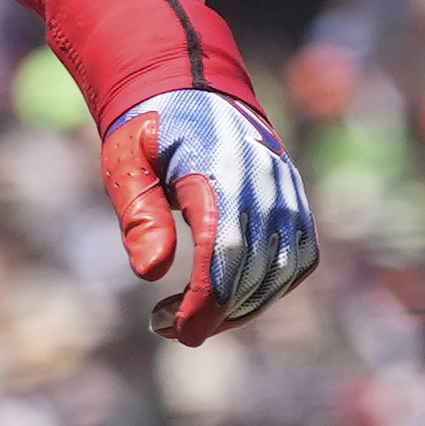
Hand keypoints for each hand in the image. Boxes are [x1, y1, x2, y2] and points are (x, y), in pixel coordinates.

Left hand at [101, 89, 317, 344]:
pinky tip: (226, 300)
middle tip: (167, 327)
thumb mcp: (126, 161)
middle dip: (215, 312)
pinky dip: (267, 289)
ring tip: (189, 316)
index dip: (207, 300)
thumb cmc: (151, 132)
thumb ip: (138, 213)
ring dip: (241, 307)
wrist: (196, 93)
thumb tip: (151, 273)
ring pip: (281, 273)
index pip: (223, 249)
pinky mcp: (298, 206)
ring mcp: (288, 194)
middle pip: (254, 269)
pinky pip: (297, 262)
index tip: (181, 332)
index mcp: (219, 168)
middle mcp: (265, 183)